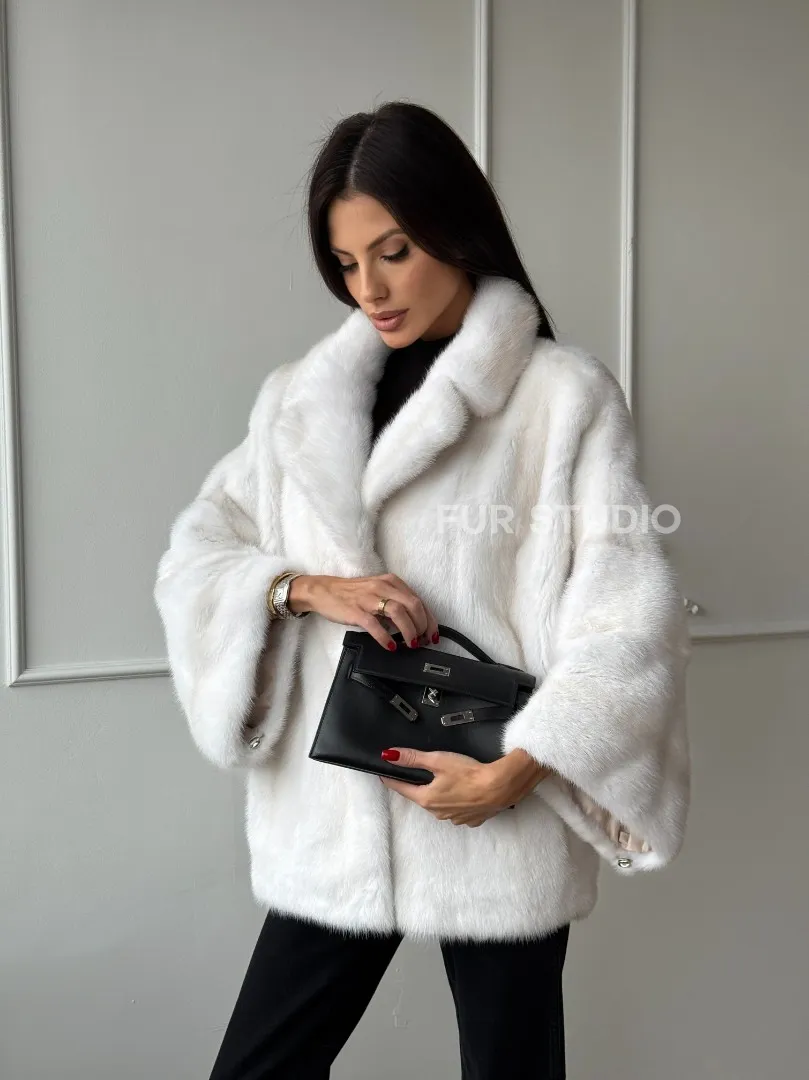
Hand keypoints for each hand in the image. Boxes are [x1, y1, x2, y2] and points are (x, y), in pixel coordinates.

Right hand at [288, 573, 438, 650]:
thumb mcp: (379, 592)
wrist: (324, 591)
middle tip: (423, 641)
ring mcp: (369, 598)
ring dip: (409, 630)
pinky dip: (385, 637)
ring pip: (398, 612)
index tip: (433, 635)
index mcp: (392, 582)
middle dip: (423, 626)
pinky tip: (390, 646)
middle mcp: (383, 587)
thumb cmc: (352, 593)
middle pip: (413, 605)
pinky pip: (374, 624)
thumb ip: (396, 603)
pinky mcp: (355, 610)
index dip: (430, 620)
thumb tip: (415, 625)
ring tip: (410, 643)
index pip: (419, 600)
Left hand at [379, 747, 552, 826]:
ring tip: (448, 780)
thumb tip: (389, 756)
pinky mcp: (471, 819)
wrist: (501, 787)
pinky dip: (457, 801)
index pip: (401, 788)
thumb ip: (413, 758)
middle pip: (421, 796)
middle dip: (419, 785)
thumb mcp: (438, 760)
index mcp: (427, 799)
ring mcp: (455, 818)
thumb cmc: (469, 773)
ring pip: (440, 804)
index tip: (384, 773)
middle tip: (420, 772)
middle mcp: (438, 813)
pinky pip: (457, 810)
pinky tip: (465, 791)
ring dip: (439, 794)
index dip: (391, 779)